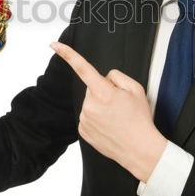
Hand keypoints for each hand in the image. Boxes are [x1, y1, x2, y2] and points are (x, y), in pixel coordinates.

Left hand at [50, 41, 166, 181]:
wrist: (140, 150)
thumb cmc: (140, 120)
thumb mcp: (136, 89)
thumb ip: (117, 77)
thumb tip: (104, 78)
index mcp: (103, 93)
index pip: (83, 68)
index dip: (67, 54)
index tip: (54, 45)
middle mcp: (90, 106)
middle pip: (92, 88)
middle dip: (104, 92)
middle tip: (120, 105)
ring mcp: (85, 120)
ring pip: (90, 103)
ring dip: (100, 106)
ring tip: (117, 118)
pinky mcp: (83, 131)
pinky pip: (88, 116)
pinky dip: (97, 118)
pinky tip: (109, 126)